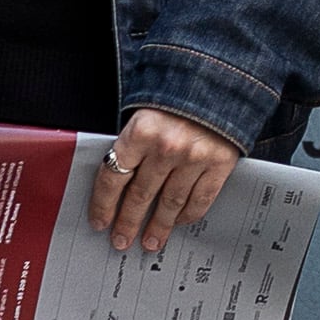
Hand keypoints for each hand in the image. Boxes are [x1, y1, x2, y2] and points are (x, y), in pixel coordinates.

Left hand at [92, 107, 242, 257]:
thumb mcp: (145, 113)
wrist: (220, 78)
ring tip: (151, 241)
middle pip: (140, 195)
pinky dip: (188, 214)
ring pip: (170, 203)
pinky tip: (178, 222)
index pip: (113, 177)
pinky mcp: (220, 163)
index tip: (99, 222)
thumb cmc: (177, 96)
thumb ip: (132, 145)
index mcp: (140, 131)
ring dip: (158, 227)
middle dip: (128, 222)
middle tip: (122, 241)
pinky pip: (200, 199)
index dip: (104, 204)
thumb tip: (116, 185)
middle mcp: (166, 147)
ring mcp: (195, 157)